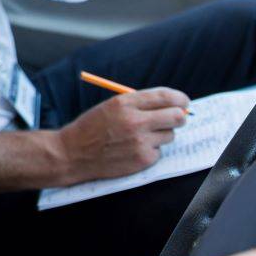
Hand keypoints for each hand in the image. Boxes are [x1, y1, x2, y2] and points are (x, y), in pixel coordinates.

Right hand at [54, 88, 189, 183]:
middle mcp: (134, 121)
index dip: (179, 99)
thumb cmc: (92, 128)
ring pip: (170, 135)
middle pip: (177, 116)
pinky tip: (132, 150)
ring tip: (140, 137)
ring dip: (161, 136)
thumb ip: (139, 104)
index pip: (165, 96)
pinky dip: (150, 151)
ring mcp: (139, 142)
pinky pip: (159, 152)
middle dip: (179, 117)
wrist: (72, 154)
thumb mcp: (110, 106)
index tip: (183, 102)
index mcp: (125, 103)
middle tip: (175, 119)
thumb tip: (173, 105)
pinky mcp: (142, 159)